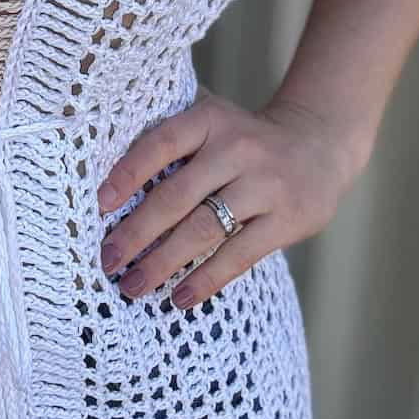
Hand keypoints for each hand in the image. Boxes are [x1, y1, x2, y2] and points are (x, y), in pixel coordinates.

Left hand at [96, 87, 360, 308]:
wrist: (319, 144)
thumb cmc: (245, 138)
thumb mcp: (213, 122)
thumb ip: (173, 138)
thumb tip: (111, 179)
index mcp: (210, 120)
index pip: (161, 143)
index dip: (128, 173)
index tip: (99, 204)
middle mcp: (236, 149)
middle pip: (176, 195)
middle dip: (136, 232)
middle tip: (107, 260)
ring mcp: (264, 185)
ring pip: (203, 229)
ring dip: (163, 262)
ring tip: (133, 285)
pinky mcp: (286, 220)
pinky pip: (239, 255)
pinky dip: (206, 279)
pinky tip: (179, 297)